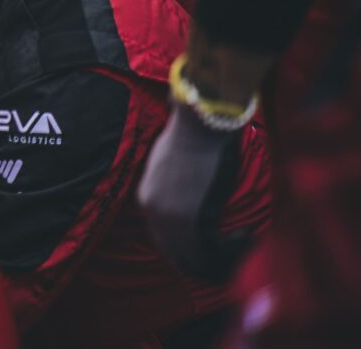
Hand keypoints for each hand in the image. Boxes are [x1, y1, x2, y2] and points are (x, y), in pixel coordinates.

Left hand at [139, 106, 247, 280]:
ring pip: (187, 254)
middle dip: (196, 259)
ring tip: (239, 248)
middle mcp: (152, 211)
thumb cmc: (187, 140)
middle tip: (224, 258)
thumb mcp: (168, 168)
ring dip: (213, 258)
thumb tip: (187, 203)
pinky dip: (225, 250)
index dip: (181, 248)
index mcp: (146, 197)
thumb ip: (171, 190)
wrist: (196, 129)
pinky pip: (201, 248)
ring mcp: (166, 216)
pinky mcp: (185, 218)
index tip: (202, 249)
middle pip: (172, 249)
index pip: (160, 236)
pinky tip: (245, 238)